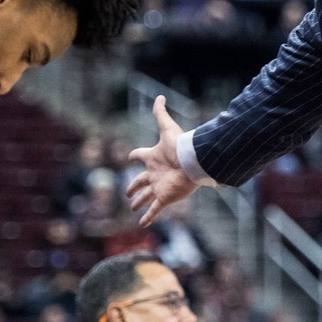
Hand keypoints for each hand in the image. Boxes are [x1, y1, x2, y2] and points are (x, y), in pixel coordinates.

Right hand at [127, 95, 197, 225]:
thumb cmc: (180, 146)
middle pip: (140, 181)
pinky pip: (154, 209)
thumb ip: (161, 113)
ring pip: (146, 196)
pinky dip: (148, 217)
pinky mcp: (165, 197)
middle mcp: (155, 173)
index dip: (134, 156)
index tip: (130, 157)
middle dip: (134, 187)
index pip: (140, 156)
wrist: (193, 162)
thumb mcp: (167, 127)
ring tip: (133, 208)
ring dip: (139, 203)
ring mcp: (159, 186)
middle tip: (128, 192)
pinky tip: (142, 225)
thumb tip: (160, 95)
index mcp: (153, 157)